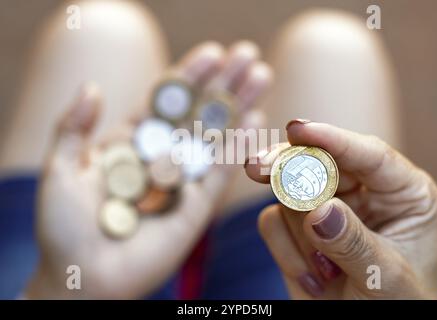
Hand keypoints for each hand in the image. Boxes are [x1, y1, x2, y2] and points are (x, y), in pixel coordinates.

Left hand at [25, 41, 271, 298]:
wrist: (82, 280)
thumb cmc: (64, 228)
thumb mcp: (60, 170)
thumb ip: (73, 127)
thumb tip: (92, 86)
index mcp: (131, 145)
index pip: (164, 102)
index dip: (189, 76)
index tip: (214, 52)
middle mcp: (161, 159)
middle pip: (197, 114)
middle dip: (223, 84)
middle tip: (249, 55)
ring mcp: (181, 183)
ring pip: (214, 138)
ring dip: (238, 107)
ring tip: (262, 76)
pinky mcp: (196, 209)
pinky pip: (219, 174)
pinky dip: (237, 147)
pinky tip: (255, 118)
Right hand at [245, 120, 436, 298]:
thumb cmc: (395, 305)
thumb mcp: (386, 277)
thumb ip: (352, 242)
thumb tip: (317, 210)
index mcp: (402, 193)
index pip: (368, 154)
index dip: (332, 139)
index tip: (297, 129)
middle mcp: (363, 192)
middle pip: (319, 161)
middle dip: (289, 168)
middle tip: (257, 168)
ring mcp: (326, 207)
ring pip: (290, 193)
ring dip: (299, 236)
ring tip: (323, 272)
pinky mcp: (297, 225)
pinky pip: (273, 221)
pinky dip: (285, 251)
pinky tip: (310, 277)